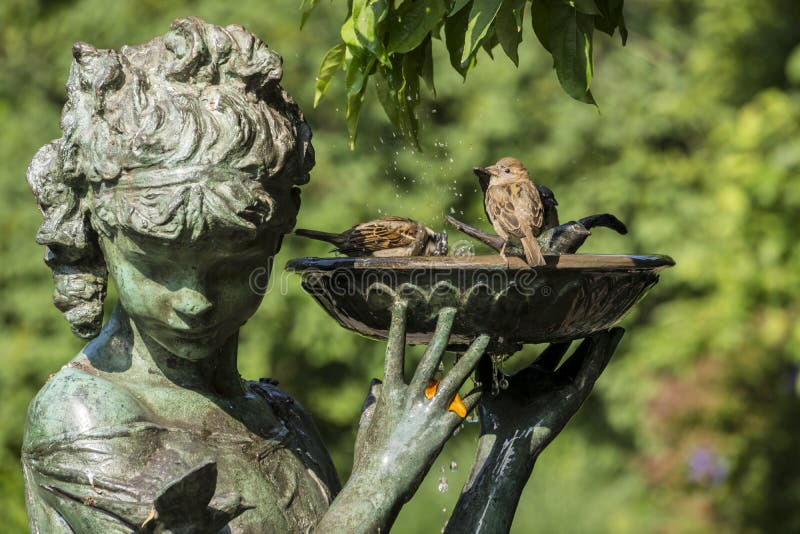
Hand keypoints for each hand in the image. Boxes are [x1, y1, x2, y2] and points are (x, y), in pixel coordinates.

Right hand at [316, 301, 488, 532]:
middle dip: (442, 332)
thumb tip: (375, 382)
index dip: (397, 326)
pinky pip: (466, 406)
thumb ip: (373, 400)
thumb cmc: (368, 457)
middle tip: (452, 310)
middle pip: (431, 357)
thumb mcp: (367, 424)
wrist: (380, 484)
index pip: (393, 351)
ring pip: (456, 376)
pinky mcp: (444, 430)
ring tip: (486, 337)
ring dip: (472, 355)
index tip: (402, 304)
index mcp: (389, 393)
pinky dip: (477, 394)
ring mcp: (430, 412)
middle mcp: (412, 397)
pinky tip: (490, 383)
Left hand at [445, 328, 624, 533]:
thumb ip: (485, 360)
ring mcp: (565, 389)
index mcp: (536, 376)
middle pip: (577, 354)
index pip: (554, 349)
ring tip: (616, 327)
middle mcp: (553, 382)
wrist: (504, 441)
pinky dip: (599, 356)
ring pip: (589, 362)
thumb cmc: (494, 418)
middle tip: (599, 316)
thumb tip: (477, 337)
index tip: (569, 314)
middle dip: (588, 337)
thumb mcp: (487, 381)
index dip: (563, 333)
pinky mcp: (574, 397)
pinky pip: (589, 372)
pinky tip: (607, 340)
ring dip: (602, 345)